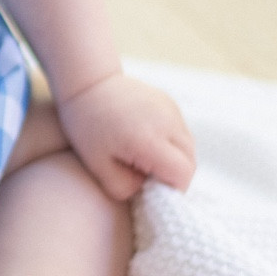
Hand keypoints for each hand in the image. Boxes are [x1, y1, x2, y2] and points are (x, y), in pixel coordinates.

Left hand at [56, 71, 195, 200]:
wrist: (87, 83)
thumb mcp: (98, 167)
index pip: (183, 173)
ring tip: (147, 159)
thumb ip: (125, 188)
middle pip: (190, 160)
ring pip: (189, 146)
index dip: (173, 188)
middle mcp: (167, 122)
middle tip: (149, 178)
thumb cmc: (87, 127)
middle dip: (175, 175)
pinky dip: (172, 142)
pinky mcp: (169, 102)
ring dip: (175, 158)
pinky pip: (181, 131)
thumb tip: (148, 192)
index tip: (153, 190)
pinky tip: (147, 141)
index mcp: (149, 139)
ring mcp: (171, 109)